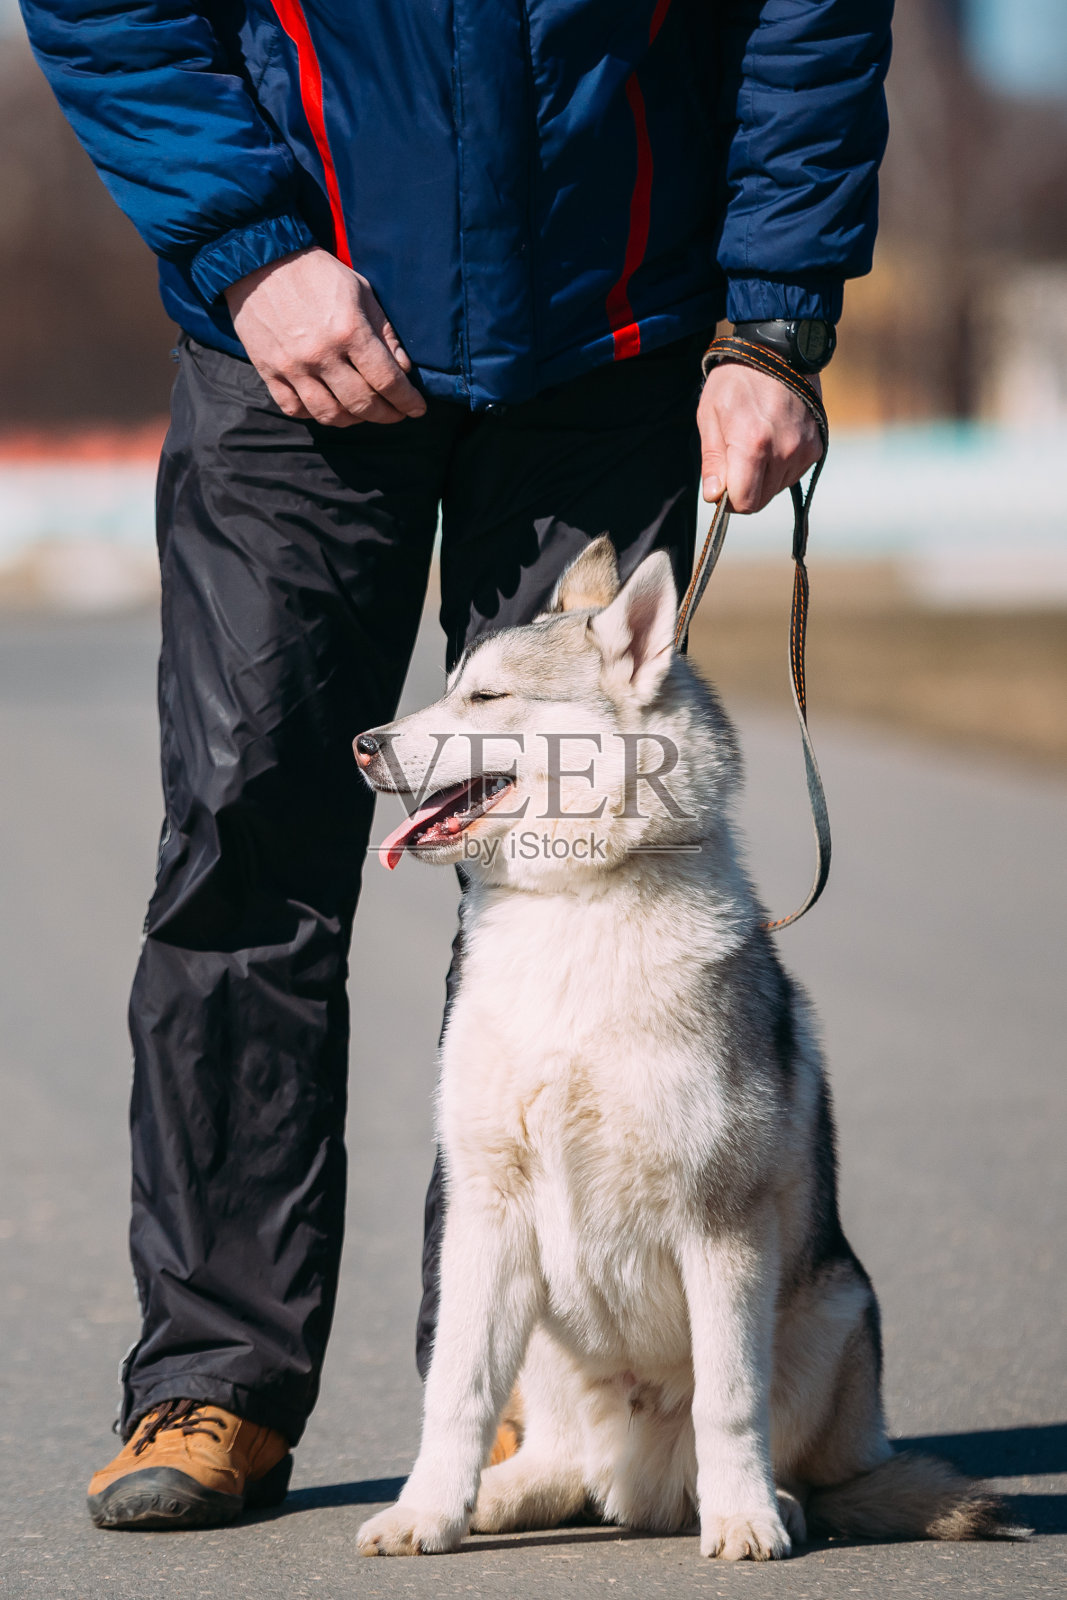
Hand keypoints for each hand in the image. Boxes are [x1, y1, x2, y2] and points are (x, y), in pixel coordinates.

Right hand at [224, 248, 426, 426]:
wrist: (259, 260)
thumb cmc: (317, 273)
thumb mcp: (361, 290)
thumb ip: (385, 332)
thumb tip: (404, 369)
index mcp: (349, 331)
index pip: (387, 381)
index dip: (407, 400)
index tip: (417, 409)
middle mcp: (321, 354)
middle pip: (362, 404)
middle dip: (387, 415)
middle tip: (396, 413)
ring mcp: (292, 366)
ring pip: (329, 414)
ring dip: (353, 420)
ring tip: (364, 412)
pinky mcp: (268, 371)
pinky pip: (294, 409)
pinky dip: (315, 414)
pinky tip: (328, 405)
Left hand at [697, 362, 822, 513]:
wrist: (778, 351)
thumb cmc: (737, 380)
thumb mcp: (710, 415)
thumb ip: (713, 461)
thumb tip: (714, 496)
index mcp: (753, 445)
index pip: (745, 502)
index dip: (729, 500)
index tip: (722, 485)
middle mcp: (784, 451)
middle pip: (761, 500)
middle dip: (745, 488)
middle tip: (736, 460)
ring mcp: (804, 449)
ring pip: (777, 488)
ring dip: (763, 477)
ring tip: (756, 443)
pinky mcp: (816, 447)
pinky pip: (793, 474)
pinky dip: (781, 466)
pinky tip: (774, 440)